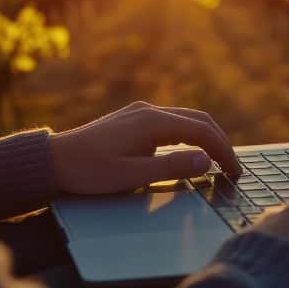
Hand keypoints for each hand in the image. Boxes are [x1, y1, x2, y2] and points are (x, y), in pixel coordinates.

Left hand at [50, 101, 242, 193]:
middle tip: (234, 168)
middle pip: (199, 120)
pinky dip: (191, 136)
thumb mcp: (131, 176)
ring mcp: (141, 113)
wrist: (53, 160)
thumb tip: (207, 161)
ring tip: (219, 162)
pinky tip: (192, 152)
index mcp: (152, 122)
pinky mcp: (134, 120)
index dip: (224, 151)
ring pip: (186, 120)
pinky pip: (172, 123)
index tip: (235, 172)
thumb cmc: (89, 171)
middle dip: (221, 143)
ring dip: (207, 138)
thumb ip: (171, 168)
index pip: (202, 131)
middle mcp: (149, 111)